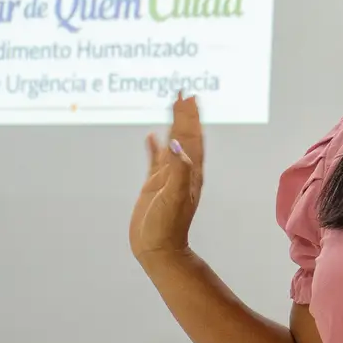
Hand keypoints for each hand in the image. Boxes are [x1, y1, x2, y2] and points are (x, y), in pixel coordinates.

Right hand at [129, 92, 204, 264]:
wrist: (159, 249)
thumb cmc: (168, 226)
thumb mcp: (174, 196)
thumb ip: (177, 170)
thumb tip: (177, 143)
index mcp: (190, 171)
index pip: (191, 137)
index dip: (190, 116)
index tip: (188, 96)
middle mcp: (181, 170)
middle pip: (185, 135)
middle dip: (184, 114)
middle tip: (183, 93)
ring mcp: (168, 176)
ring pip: (172, 143)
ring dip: (173, 124)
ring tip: (172, 105)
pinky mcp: (154, 184)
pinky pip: (155, 159)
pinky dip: (154, 146)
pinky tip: (151, 136)